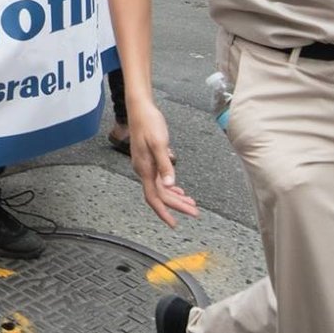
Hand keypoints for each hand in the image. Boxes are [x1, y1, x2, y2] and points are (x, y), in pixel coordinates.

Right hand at [127, 104, 198, 227]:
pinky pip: (160, 179)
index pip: (155, 198)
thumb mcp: (159, 143)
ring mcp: (145, 165)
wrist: (139, 108)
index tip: (174, 224)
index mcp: (145, 169)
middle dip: (177, 205)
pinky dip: (170, 186)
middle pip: (160, 195)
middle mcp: (143, 170)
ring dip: (175, 197)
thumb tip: (171, 185)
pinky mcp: (148, 159)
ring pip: (161, 188)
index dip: (165, 212)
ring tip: (191, 203)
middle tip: (194, 212)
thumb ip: (165, 165)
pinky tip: (178, 188)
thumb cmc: (149, 123)